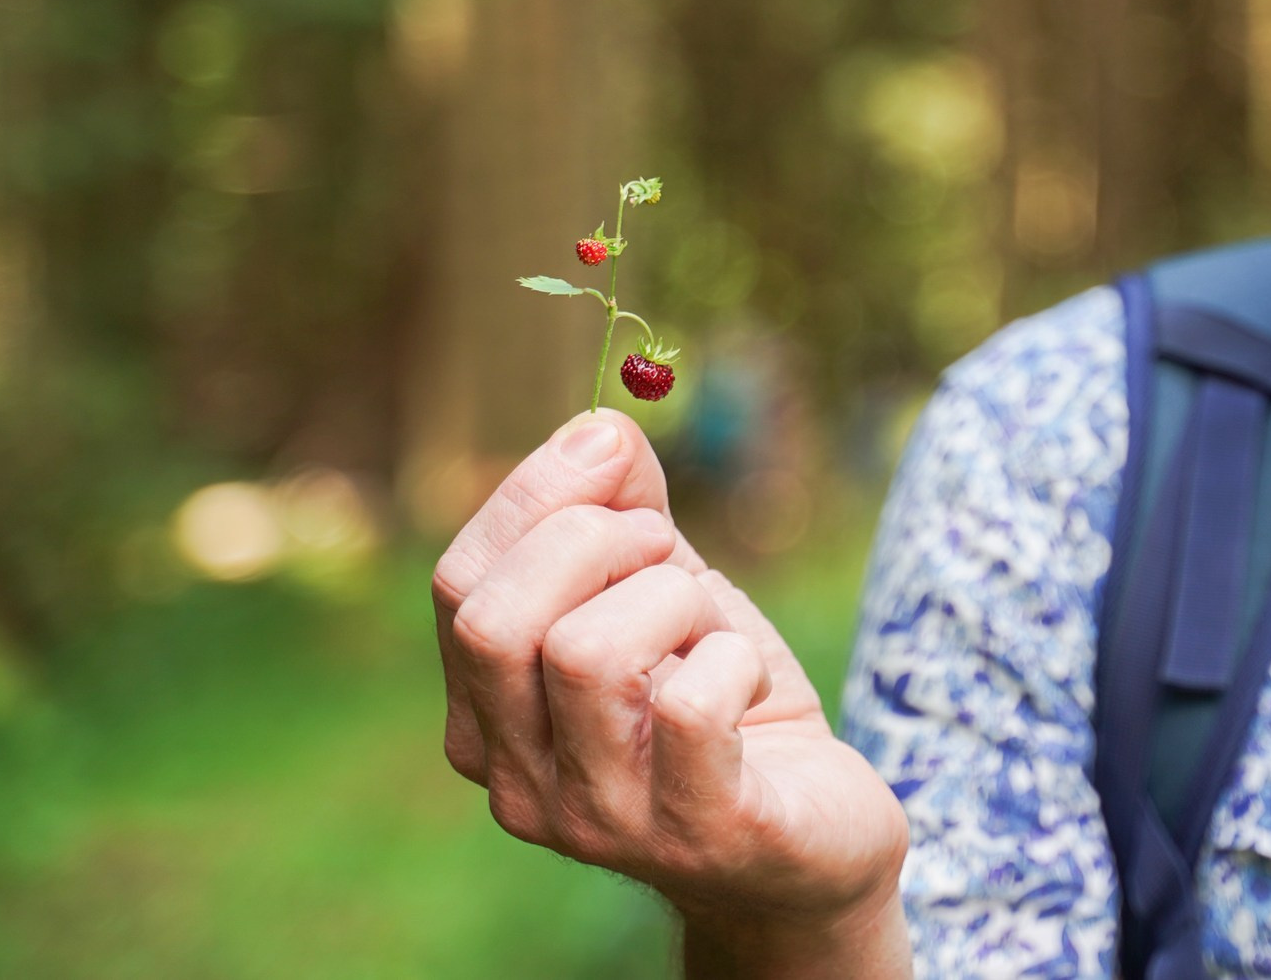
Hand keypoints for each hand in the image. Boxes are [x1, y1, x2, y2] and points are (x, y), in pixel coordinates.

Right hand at [433, 408, 910, 977]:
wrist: (814, 841)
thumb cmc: (726, 708)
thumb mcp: (667, 592)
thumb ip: (624, 512)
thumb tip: (600, 429)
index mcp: (488, 717)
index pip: (455, 584)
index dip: (533, 494)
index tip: (610, 452)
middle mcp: (518, 781)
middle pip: (492, 621)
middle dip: (594, 543)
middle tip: (667, 552)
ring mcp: (599, 820)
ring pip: (588, 655)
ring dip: (674, 599)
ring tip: (711, 628)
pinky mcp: (695, 833)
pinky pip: (690, 705)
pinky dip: (734, 658)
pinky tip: (750, 681)